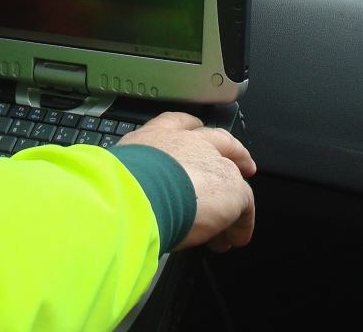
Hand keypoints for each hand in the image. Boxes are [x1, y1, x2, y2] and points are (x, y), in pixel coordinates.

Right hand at [117, 112, 256, 251]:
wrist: (139, 194)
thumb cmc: (118, 188)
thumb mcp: (118, 176)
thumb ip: (131, 178)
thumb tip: (127, 196)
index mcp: (156, 138)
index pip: (180, 124)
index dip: (192, 130)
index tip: (198, 134)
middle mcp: (189, 143)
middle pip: (220, 141)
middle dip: (233, 153)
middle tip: (242, 166)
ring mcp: (213, 161)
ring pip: (233, 177)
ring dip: (234, 200)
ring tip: (233, 223)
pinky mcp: (231, 186)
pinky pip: (244, 204)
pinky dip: (241, 224)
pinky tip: (235, 239)